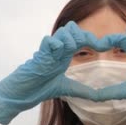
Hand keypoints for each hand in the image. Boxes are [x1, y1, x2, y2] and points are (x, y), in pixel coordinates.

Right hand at [0, 21, 115, 124]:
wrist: (21, 94)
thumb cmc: (40, 87)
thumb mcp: (67, 89)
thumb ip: (82, 90)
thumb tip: (99, 97)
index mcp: (65, 54)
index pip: (80, 37)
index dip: (93, 39)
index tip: (104, 47)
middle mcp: (57, 49)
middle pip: (72, 28)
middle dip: (84, 36)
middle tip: (91, 47)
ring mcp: (48, 51)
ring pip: (63, 32)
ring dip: (72, 40)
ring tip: (72, 53)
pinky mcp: (39, 56)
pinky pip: (49, 41)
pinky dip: (57, 45)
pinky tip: (59, 54)